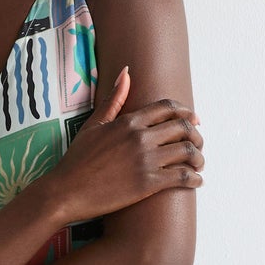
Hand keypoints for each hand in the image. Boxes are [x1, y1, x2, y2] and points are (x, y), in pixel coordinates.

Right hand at [45, 65, 202, 227]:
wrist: (66, 192)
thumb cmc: (77, 160)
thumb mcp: (93, 125)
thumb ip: (114, 99)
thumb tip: (126, 72)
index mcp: (129, 121)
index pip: (168, 108)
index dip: (186, 113)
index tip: (194, 120)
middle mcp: (141, 137)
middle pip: (183, 127)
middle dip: (197, 135)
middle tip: (199, 144)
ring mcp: (146, 160)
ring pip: (187, 151)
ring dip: (199, 157)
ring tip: (198, 164)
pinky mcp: (148, 183)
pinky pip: (182, 177)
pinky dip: (195, 178)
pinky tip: (197, 181)